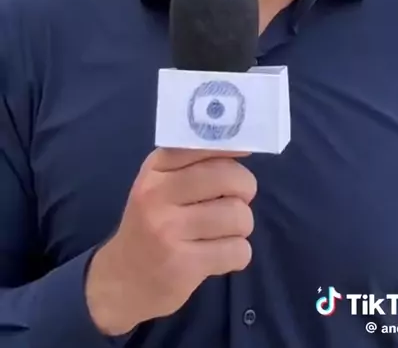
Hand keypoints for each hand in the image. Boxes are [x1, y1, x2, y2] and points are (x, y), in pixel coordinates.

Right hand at [85, 148, 256, 334]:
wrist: (122, 281)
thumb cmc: (151, 224)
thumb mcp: (159, 185)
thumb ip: (193, 164)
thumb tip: (241, 144)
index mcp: (155, 169)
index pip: (201, 145)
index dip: (232, 146)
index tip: (247, 150)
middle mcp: (158, 195)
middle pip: (228, 178)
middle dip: (245, 188)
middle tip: (238, 199)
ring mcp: (169, 231)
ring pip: (238, 215)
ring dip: (242, 226)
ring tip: (224, 231)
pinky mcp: (183, 266)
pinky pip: (238, 250)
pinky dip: (238, 253)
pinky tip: (219, 255)